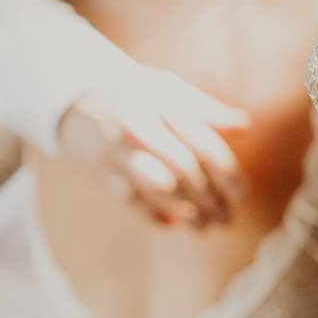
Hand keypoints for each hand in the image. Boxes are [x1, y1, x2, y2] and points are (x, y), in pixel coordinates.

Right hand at [56, 71, 248, 226]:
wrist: (74, 98)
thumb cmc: (136, 95)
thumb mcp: (169, 91)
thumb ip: (207, 110)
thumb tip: (244, 126)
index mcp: (163, 104)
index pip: (203, 144)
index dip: (227, 174)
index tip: (240, 195)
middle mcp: (139, 126)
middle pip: (184, 170)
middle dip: (210, 199)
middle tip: (227, 218)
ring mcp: (117, 151)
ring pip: (159, 188)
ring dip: (187, 212)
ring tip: (206, 226)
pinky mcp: (101, 173)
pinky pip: (133, 201)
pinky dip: (157, 215)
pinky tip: (175, 223)